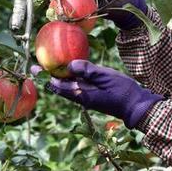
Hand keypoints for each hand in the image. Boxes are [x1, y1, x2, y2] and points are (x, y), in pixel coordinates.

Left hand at [32, 60, 162, 127]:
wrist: (136, 106)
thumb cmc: (122, 90)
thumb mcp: (105, 77)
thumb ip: (87, 70)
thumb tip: (69, 64)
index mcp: (81, 94)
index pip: (58, 84)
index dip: (46, 75)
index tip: (35, 67)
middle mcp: (81, 98)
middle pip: (60, 87)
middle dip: (48, 77)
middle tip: (37, 67)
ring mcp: (88, 99)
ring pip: (67, 88)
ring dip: (58, 79)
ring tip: (50, 69)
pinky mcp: (94, 98)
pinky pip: (77, 88)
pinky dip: (70, 80)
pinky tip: (71, 73)